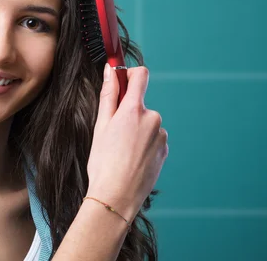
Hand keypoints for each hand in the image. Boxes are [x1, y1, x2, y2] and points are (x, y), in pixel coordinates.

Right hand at [86, 64, 167, 222]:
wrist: (117, 196)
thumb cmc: (103, 162)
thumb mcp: (101, 125)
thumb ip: (108, 94)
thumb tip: (111, 70)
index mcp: (134, 110)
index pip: (140, 75)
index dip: (130, 73)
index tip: (121, 79)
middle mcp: (152, 118)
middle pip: (140, 104)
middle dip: (128, 113)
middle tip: (113, 134)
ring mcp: (161, 135)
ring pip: (146, 123)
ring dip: (136, 131)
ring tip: (122, 152)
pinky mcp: (165, 150)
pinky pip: (153, 139)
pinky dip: (143, 144)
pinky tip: (132, 159)